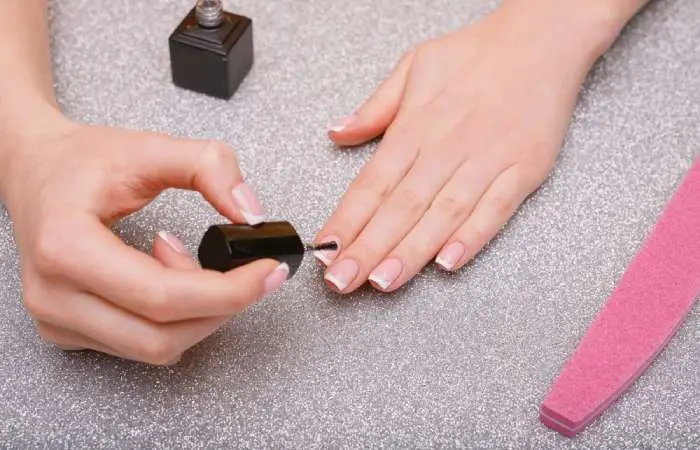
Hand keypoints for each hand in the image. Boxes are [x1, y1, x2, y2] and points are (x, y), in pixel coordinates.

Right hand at [0, 120, 288, 364]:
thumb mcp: (150, 147)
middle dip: (221, 307)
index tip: (268, 272)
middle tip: (247, 271)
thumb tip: (250, 214)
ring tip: (188, 260)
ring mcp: (57, 320)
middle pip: (163, 336)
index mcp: (67, 248)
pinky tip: (167, 277)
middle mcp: (54, 295)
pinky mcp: (66, 332)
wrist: (35, 173)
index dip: (229, 292)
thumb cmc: (79, 162)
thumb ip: (210, 167)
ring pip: (156, 348)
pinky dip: (174, 319)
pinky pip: (141, 345)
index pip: (163, 298)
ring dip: (197, 312)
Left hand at [315, 1, 616, 292]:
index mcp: (416, 126)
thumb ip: (374, 108)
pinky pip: (496, 209)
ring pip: (443, 214)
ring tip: (384, 281)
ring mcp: (487, 160)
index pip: (371, 183)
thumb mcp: (413, 65)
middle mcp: (447, 146)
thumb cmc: (475, 55)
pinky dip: (473, 236)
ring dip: (411, 251)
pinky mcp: (523, 169)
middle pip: (401, 206)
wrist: (542, 40)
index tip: (325, 252)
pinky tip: (448, 262)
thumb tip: (337, 133)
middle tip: (343, 281)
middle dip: (368, 248)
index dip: (346, 221)